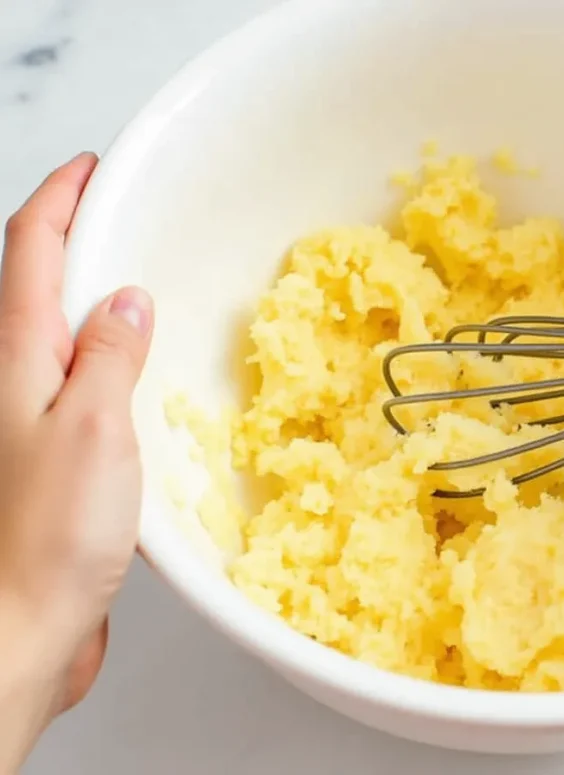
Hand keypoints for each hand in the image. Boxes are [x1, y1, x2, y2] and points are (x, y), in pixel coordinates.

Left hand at [0, 153, 152, 769]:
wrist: (19, 631)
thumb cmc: (44, 538)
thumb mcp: (90, 427)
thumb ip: (109, 357)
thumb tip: (127, 300)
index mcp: (19, 361)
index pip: (31, 252)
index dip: (61, 200)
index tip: (94, 167)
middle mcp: (19, 384)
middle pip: (42, 287)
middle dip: (78, 240)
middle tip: (125, 215)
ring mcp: (37, 423)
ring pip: (68, 339)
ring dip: (101, 302)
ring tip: (148, 284)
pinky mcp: (63, 461)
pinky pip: (90, 391)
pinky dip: (118, 366)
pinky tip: (150, 381)